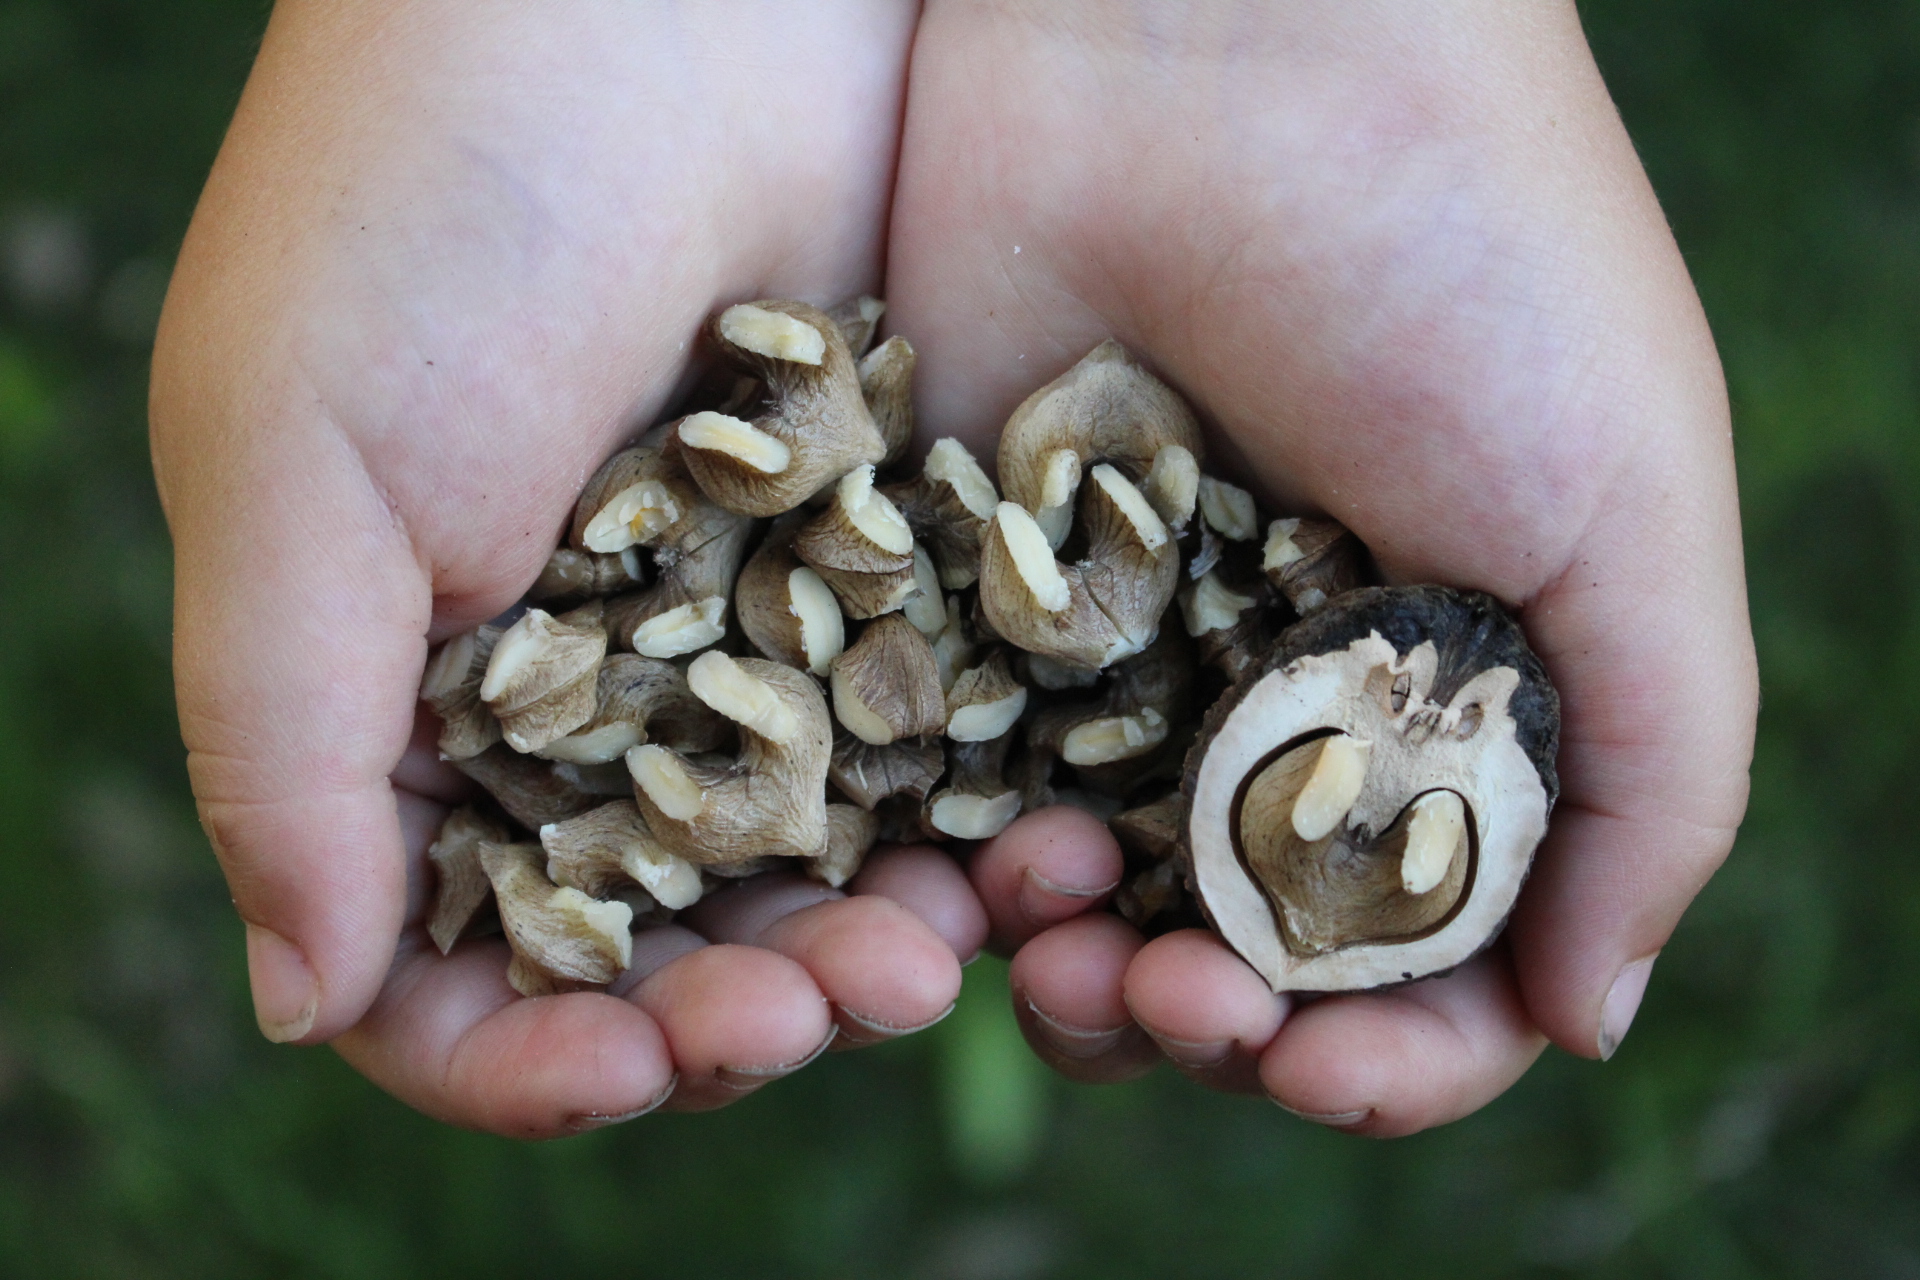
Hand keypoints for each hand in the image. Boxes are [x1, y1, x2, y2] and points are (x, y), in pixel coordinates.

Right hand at [150, 0, 983, 1134]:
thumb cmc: (430, 202)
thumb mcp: (294, 463)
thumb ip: (284, 742)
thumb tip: (305, 1000)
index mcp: (407, 695)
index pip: (450, 957)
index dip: (522, 1052)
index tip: (619, 1071)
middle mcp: (579, 689)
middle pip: (653, 939)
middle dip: (727, 1009)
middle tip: (825, 1007)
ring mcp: (742, 632)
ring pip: (808, 865)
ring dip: (862, 938)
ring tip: (935, 951)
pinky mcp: (884, 565)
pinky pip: (932, 741)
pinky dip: (968, 818)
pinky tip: (1028, 851)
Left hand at [884, 0, 1756, 1133]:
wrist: (1218, 34)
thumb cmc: (1472, 254)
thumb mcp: (1632, 511)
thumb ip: (1656, 770)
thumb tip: (1593, 1015)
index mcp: (1442, 695)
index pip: (1418, 955)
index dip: (1382, 1056)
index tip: (1321, 1075)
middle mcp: (1276, 688)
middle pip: (1234, 949)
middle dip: (1211, 1026)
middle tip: (1172, 1009)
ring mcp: (1113, 644)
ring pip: (1079, 890)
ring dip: (1072, 969)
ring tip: (1051, 950)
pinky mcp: (968, 581)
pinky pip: (943, 777)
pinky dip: (948, 864)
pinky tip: (954, 879)